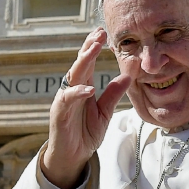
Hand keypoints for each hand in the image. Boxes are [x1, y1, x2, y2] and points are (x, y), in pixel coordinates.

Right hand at [42, 28, 130, 188]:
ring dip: (83, 62)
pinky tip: (88, 88)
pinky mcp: (59, 114)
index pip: (87, 62)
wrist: (72, 156)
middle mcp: (71, 89)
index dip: (93, 46)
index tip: (103, 32)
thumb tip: (129, 75)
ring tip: (93, 49)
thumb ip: (113, 93)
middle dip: (89, 47)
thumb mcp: (104, 112)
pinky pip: (67, 100)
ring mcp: (64, 100)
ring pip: (72, 76)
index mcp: (82, 86)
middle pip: (79, 64)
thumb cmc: (84, 132)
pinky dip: (77, 93)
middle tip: (99, 33)